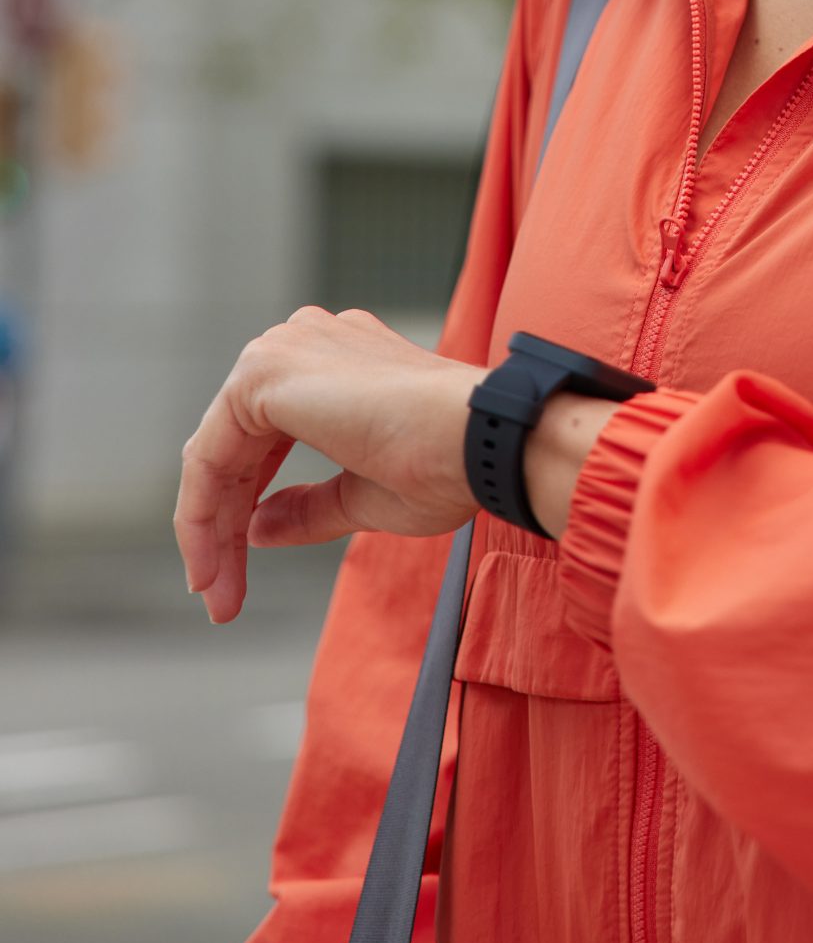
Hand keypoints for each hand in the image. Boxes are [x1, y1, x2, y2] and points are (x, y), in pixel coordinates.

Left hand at [176, 306, 482, 623]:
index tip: (238, 581)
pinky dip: (201, 514)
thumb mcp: (364, 495)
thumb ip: (307, 505)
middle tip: (222, 598)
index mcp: (335, 361)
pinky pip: (208, 454)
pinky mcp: (263, 373)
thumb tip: (256, 527)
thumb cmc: (446, 464)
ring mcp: (282, 351)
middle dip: (224, 528)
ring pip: (217, 452)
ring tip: (218, 592)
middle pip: (236, 448)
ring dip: (211, 528)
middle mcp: (303, 343)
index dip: (245, 512)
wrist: (481, 439)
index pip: (266, 442)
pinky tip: (213, 564)